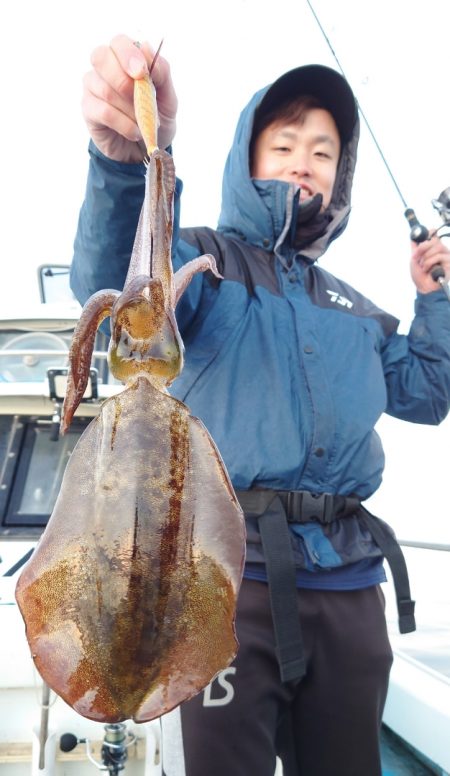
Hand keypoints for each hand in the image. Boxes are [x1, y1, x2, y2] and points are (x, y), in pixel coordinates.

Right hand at [82, 34, 177, 162]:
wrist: (145, 150)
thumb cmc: (156, 118)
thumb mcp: (168, 98)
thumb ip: (162, 73)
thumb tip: (148, 49)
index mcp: (125, 58)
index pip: (119, 42)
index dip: (129, 55)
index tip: (142, 73)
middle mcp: (104, 68)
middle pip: (101, 56)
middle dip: (123, 79)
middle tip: (139, 98)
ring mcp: (93, 87)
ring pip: (105, 89)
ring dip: (130, 110)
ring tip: (142, 123)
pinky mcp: (88, 109)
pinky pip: (104, 111)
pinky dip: (124, 124)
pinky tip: (134, 132)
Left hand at [410, 232, 449, 292]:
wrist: (423, 287)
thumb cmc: (420, 275)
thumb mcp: (414, 259)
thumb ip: (415, 248)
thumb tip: (413, 237)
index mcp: (433, 248)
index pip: (434, 233)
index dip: (428, 233)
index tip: (420, 239)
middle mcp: (441, 250)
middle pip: (435, 239)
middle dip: (423, 247)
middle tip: (416, 257)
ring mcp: (447, 256)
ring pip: (438, 247)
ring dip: (426, 258)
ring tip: (423, 266)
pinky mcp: (449, 263)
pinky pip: (439, 256)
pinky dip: (429, 263)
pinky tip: (427, 269)